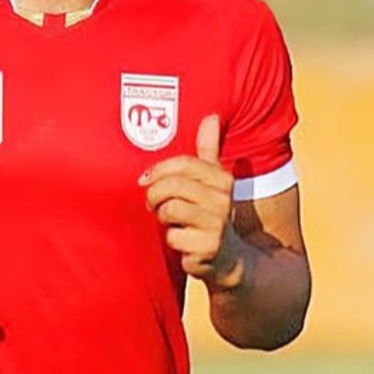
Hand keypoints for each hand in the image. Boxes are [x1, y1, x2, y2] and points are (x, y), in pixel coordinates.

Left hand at [140, 115, 243, 288]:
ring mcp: (217, 225)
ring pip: (170, 210)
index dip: (158, 170)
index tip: (145, 179)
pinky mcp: (208, 248)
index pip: (184, 164)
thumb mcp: (213, 180)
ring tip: (166, 219)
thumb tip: (211, 116)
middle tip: (152, 203)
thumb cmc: (210, 212)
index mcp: (222, 179)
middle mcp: (223, 200)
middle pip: (172, 186)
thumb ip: (209, 149)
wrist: (228, 257)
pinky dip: (170, 239)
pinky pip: (173, 237)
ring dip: (161, 216)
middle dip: (154, 195)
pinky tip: (180, 240)